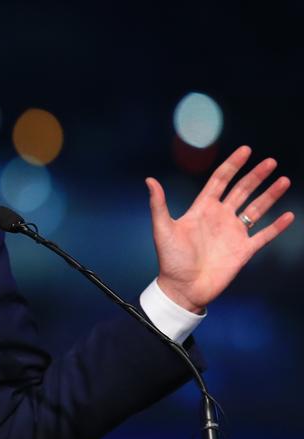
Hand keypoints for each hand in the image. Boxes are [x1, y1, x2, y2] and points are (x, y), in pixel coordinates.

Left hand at [147, 145, 293, 313]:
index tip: (246, 150)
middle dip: (256, 175)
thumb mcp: (163, 229)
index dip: (232, 165)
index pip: (220, 181)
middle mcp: (220, 217)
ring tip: (283, 180)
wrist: (183, 288)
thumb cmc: (170, 259)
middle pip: (242, 190)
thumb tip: (149, 180)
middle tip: (270, 161)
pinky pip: (264, 235)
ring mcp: (233, 233)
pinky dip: (276, 226)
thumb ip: (159, 204)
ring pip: (256, 208)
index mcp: (202, 209)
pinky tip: (289, 215)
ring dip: (270, 195)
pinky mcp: (244, 250)